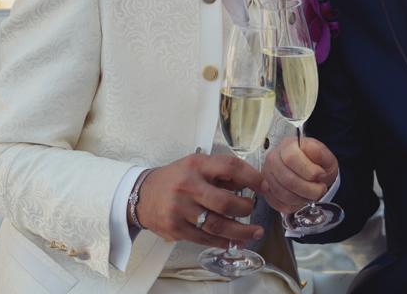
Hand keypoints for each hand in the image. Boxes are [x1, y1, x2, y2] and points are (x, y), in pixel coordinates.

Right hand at [135, 153, 264, 247]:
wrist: (141, 194)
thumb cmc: (175, 179)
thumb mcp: (196, 166)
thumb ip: (221, 174)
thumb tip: (250, 184)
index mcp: (196, 165)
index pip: (229, 167)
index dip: (251, 177)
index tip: (264, 186)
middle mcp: (188, 186)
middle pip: (225, 202)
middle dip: (245, 208)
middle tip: (252, 209)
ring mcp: (180, 210)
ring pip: (217, 225)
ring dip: (240, 231)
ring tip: (255, 232)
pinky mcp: (176, 229)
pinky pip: (205, 239)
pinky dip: (223, 242)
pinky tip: (233, 241)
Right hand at [262, 136, 337, 213]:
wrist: (310, 172)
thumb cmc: (316, 163)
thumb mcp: (324, 155)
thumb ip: (320, 153)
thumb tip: (314, 154)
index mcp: (287, 146)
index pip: (291, 158)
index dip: (308, 170)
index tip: (321, 175)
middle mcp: (273, 160)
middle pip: (287, 179)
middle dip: (308, 189)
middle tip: (320, 189)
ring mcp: (268, 176)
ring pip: (282, 193)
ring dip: (302, 198)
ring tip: (313, 195)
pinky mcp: (267, 191)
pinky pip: (278, 203)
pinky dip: (293, 205)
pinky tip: (302, 199)